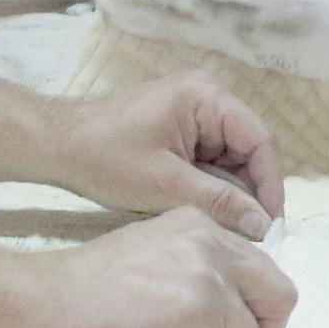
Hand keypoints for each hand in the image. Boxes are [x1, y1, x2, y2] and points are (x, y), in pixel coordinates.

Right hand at [7, 208, 297, 327]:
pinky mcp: (197, 320)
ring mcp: (207, 282)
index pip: (264, 269)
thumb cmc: (84, 291)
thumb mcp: (151, 256)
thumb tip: (234, 315)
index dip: (257, 309)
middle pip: (280, 299)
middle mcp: (211, 246)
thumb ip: (196, 272)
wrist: (43, 302)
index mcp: (200, 226)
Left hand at [51, 68, 284, 234]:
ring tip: (235, 227)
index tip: (270, 223)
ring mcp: (194, 111)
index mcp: (206, 97)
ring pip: (232, 156)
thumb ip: (219, 202)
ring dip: (234, 190)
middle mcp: (206, 96)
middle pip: (249, 147)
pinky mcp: (181, 128)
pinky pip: (212, 157)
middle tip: (255, 232)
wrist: (57, 146)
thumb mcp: (166, 186)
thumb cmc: (105, 159)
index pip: (259, 140)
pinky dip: (215, 184)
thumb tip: (262, 224)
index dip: (271, 183)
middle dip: (253, 189)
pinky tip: (214, 212)